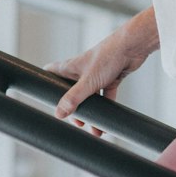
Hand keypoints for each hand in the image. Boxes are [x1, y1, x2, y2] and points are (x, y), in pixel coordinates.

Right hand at [48, 16, 155, 132]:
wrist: (133, 46)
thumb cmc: (108, 56)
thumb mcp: (88, 81)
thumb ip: (74, 98)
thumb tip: (59, 114)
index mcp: (71, 67)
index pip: (51, 72)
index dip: (45, 82)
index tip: (42, 97)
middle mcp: (82, 70)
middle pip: (71, 91)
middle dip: (73, 108)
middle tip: (77, 122)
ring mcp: (96, 74)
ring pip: (89, 97)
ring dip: (91, 112)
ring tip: (94, 130)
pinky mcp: (111, 78)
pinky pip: (106, 97)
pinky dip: (106, 109)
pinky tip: (107, 121)